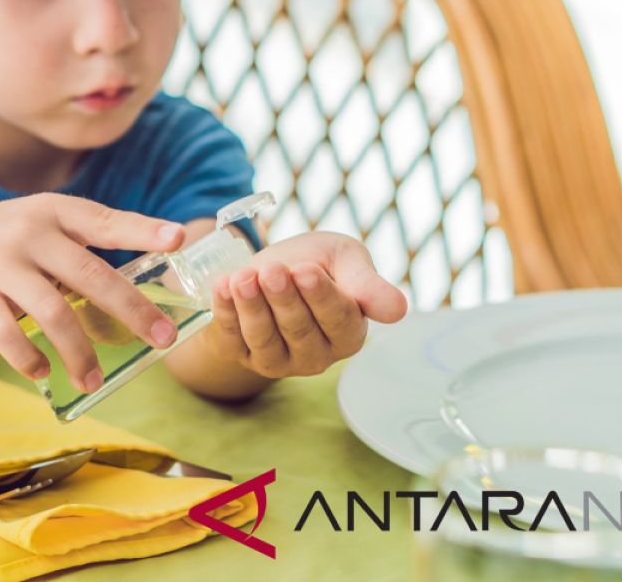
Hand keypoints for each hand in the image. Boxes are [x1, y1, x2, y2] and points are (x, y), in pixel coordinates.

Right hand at [0, 193, 184, 391]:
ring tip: (94, 381)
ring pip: (53, 313)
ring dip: (79, 353)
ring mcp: (1, 264)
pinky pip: (7, 334)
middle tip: (163, 339)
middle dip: (132, 310)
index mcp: (55, 213)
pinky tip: (42, 372)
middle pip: (91, 275)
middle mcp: (31, 233)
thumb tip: (137, 294)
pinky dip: (28, 358)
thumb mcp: (41, 226)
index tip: (177, 239)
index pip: (106, 221)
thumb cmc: (7, 242)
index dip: (142, 230)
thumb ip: (81, 248)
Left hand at [203, 232, 406, 377]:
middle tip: (272, 270)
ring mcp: (279, 361)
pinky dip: (225, 312)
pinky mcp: (244, 355)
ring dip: (252, 307)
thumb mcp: (345, 260)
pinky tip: (223, 286)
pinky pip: (233, 338)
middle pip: (300, 330)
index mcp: (350, 333)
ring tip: (243, 277)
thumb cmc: (317, 264)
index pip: (339, 320)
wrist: (270, 271)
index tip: (305, 271)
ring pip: (265, 338)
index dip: (320, 296)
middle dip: (283, 298)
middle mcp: (317, 355)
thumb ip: (367, 283)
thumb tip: (398, 311)